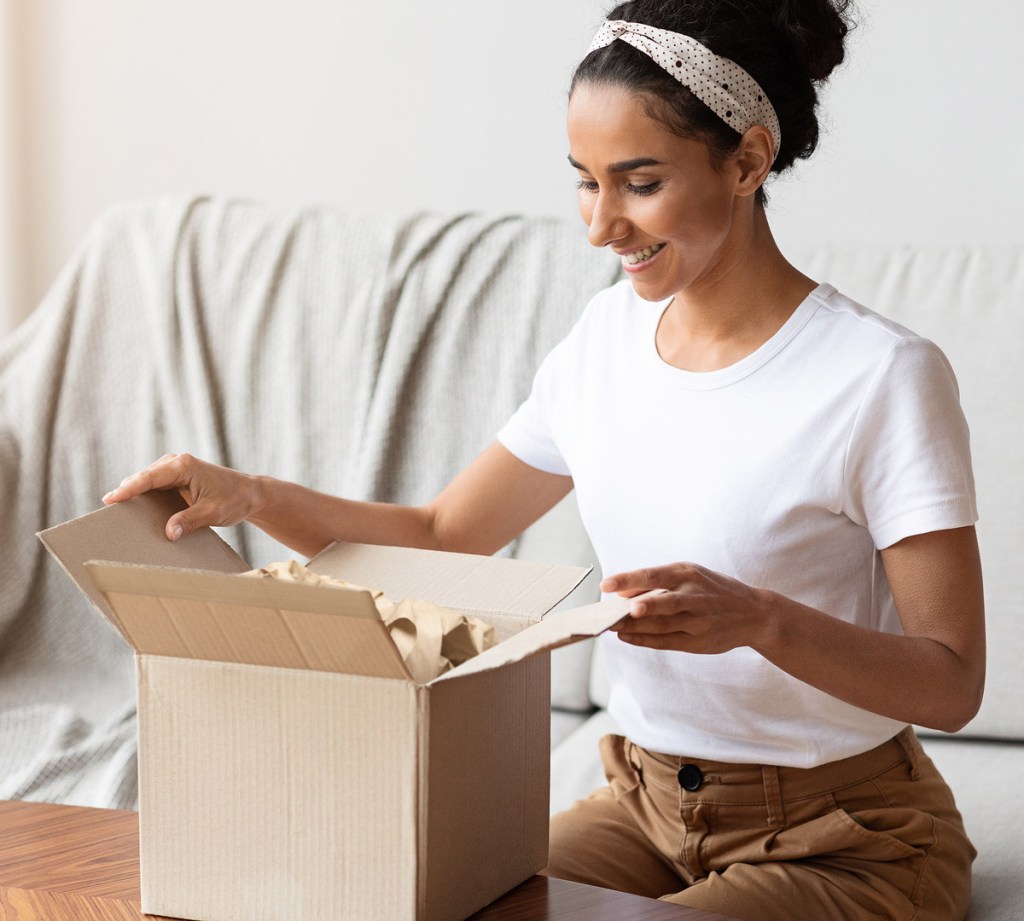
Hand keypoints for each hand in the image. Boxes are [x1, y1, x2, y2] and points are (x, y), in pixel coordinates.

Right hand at [102, 453, 259, 541]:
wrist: (250, 494)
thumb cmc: (235, 499)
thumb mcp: (213, 512)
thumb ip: (190, 521)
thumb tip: (168, 533)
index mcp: (184, 466)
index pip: (149, 477)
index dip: (129, 489)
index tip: (111, 499)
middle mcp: (176, 463)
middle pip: (143, 478)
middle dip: (126, 492)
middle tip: (106, 511)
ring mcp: (175, 470)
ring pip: (146, 482)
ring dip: (134, 495)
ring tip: (116, 514)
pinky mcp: (175, 479)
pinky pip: (154, 487)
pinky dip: (144, 497)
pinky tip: (135, 513)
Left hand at [600, 563, 769, 654]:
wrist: (754, 614)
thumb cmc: (712, 590)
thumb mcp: (690, 576)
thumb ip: (656, 583)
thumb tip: (621, 593)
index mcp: (689, 574)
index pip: (654, 575)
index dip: (629, 580)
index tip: (606, 585)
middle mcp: (695, 595)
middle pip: (662, 602)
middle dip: (636, 607)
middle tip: (611, 612)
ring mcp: (699, 620)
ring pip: (662, 625)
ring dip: (634, 627)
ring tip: (610, 626)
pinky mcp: (699, 641)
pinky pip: (667, 641)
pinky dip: (644, 640)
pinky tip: (626, 637)